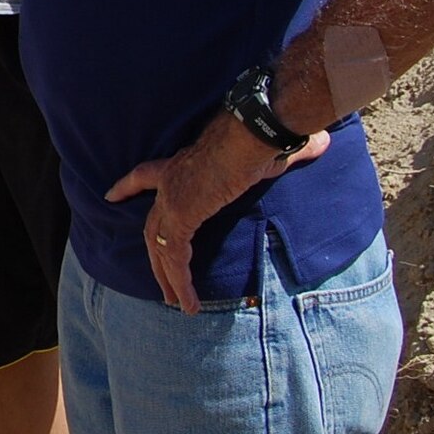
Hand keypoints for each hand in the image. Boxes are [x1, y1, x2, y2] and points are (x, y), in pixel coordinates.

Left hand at [105, 112, 330, 313]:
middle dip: (155, 257)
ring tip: (177, 304)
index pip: (144, 175)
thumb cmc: (261, 135)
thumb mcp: (270, 151)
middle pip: (153, 226)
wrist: (253, 129)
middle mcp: (171, 181)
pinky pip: (175, 257)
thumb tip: (322, 140)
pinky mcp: (183, 214)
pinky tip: (187, 303)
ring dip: (168, 279)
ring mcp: (173, 198)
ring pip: (160, 247)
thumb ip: (289, 154)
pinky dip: (180, 282)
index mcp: (181, 164)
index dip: (127, 187)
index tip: (111, 195)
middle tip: (161, 284)